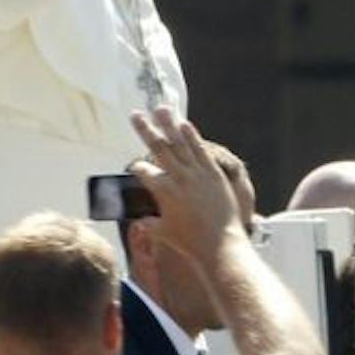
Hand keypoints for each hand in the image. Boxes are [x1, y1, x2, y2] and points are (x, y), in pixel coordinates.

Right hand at [127, 107, 237, 266]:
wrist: (220, 245)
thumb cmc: (190, 242)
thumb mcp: (163, 233)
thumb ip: (150, 223)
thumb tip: (141, 220)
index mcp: (162, 191)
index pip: (143, 171)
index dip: (136, 167)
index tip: (135, 166)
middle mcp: (178, 178)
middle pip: (158, 147)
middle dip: (145, 130)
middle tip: (135, 114)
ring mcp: (197, 173)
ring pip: (180, 143)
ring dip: (168, 124)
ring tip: (160, 109)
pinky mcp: (213, 173)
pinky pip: (200, 150)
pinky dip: (191, 136)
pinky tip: (184, 124)